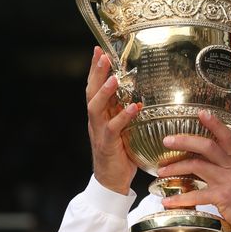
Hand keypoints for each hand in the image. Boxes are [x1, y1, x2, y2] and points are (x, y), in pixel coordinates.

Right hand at [85, 46, 140, 194]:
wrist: (110, 181)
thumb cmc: (119, 153)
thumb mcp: (123, 128)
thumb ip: (125, 112)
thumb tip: (139, 96)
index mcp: (99, 114)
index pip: (94, 86)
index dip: (96, 69)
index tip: (98, 49)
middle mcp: (96, 120)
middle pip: (91, 91)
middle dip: (96, 73)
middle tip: (102, 55)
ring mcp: (99, 131)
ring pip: (96, 107)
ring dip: (105, 91)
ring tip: (114, 78)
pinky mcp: (107, 144)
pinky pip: (114, 127)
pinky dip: (123, 116)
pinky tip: (133, 107)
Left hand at [157, 110, 230, 231]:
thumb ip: (223, 169)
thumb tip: (200, 163)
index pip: (226, 136)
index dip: (214, 123)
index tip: (200, 112)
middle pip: (207, 145)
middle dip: (185, 141)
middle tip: (167, 141)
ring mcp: (228, 181)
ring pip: (197, 165)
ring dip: (176, 168)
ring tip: (161, 172)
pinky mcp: (223, 197)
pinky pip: (196, 194)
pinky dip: (179, 199)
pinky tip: (168, 202)